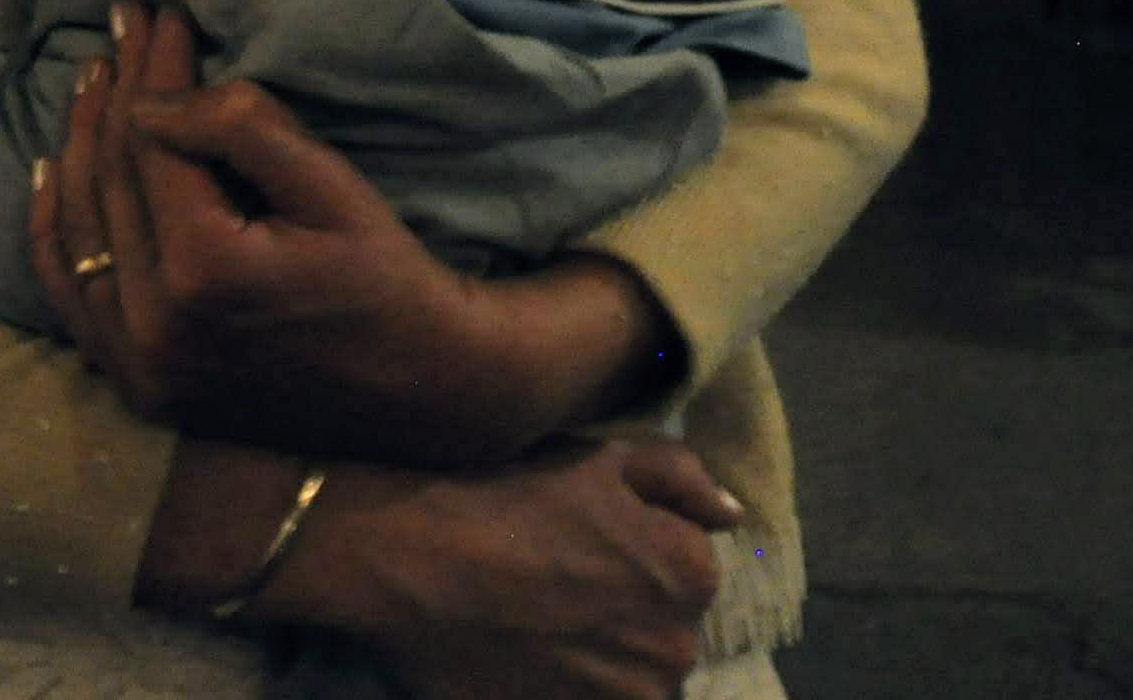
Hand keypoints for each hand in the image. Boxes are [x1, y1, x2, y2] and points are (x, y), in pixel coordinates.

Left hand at [31, 4, 674, 465]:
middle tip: (123, 23)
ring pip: (81, 231)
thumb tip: (154, 99)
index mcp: (203, 271)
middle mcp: (153, 325)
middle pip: (111, 179)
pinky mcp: (138, 385)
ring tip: (93, 77)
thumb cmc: (386, 278)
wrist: (421, 391)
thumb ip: (242, 127)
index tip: (162, 12)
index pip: (152, 140)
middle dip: (117, 92)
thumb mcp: (330, 186)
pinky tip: (51, 169)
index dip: (156, 67)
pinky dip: (56, 231)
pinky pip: (73, 298)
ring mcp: (138, 365)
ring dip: (79, 145)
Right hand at [290, 441, 742, 698]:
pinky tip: (515, 656)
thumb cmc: (501, 491)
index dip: (632, 552)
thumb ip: (681, 479)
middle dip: (619, 613)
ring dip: (594, 659)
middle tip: (548, 582)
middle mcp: (672, 650)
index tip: (578, 541)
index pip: (687, 572)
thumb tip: (732, 517)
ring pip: (625, 679)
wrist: (400, 557)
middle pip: (659, 634)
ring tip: (528, 624)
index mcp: (689, 575)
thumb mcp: (597, 456)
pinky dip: (561, 686)